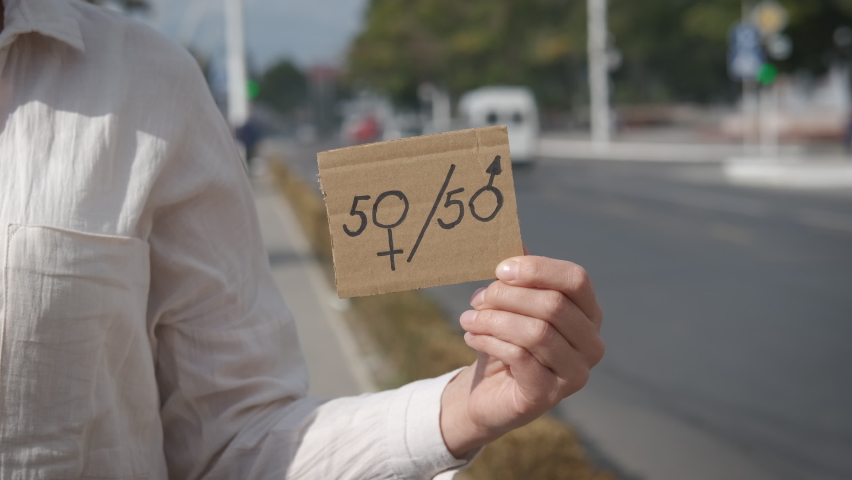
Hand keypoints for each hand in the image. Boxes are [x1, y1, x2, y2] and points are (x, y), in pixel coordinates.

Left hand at [439, 255, 604, 456]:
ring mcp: (576, 374)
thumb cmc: (504, 338)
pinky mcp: (549, 396)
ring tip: (468, 318)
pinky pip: (521, 357)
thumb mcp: (510, 301)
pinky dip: (490, 342)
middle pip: (554, 305)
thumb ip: (516, 272)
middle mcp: (592, 344)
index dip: (538, 269)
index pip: (576, 279)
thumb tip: (511, 235)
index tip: (499, 269)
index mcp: (588, 313)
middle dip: (508, 297)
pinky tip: (472, 337)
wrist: (488, 391)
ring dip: (493, 320)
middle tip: (477, 298)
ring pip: (536, 332)